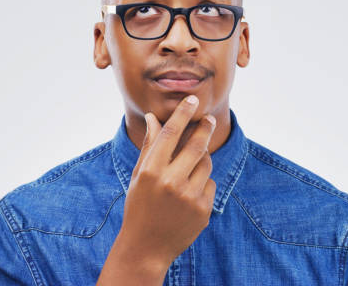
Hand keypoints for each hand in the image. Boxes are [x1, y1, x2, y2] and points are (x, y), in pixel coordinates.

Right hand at [120, 95, 216, 267]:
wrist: (146, 247)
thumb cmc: (138, 207)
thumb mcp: (139, 176)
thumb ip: (150, 147)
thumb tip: (155, 118)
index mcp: (151, 172)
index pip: (170, 134)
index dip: (182, 114)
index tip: (193, 99)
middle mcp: (171, 183)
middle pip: (197, 145)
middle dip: (205, 128)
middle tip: (209, 119)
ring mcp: (189, 197)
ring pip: (206, 164)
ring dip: (201, 160)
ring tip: (187, 170)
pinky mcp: (203, 210)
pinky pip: (209, 184)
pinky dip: (201, 184)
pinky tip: (187, 197)